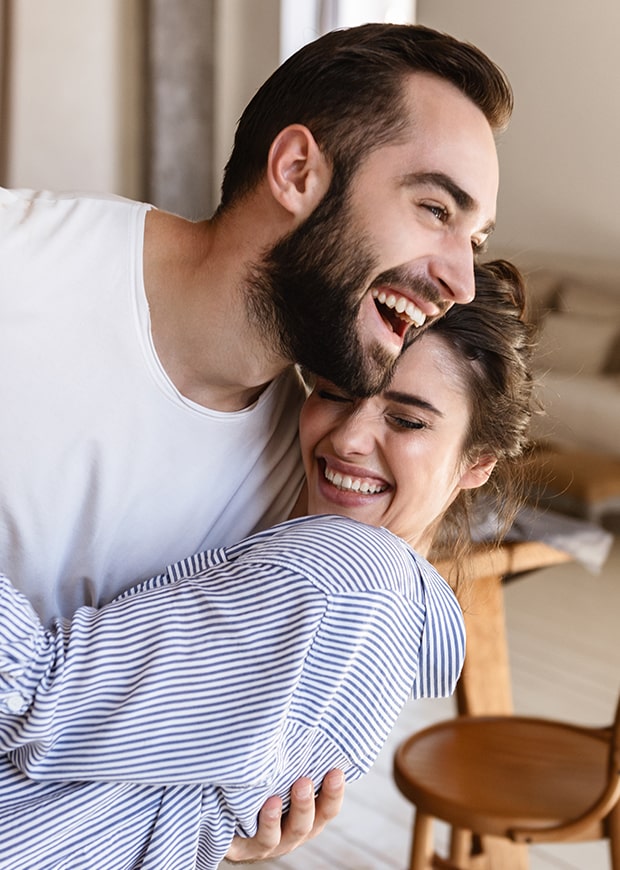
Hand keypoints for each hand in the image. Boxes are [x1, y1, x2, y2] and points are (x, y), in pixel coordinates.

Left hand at [224, 769, 344, 862]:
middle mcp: (292, 833)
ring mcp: (270, 844)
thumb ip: (295, 761)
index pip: (327, 809)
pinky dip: (262, 826)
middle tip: (304, 782)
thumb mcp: (282, 776)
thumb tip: (307, 725)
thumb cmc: (264, 786)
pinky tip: (258, 809)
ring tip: (275, 799)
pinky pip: (254, 842)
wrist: (225, 817)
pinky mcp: (244, 850)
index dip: (334, 793)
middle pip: (306, 825)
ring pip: (281, 837)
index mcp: (307, 816)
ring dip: (276, 819)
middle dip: (306, 804)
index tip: (336, 771)